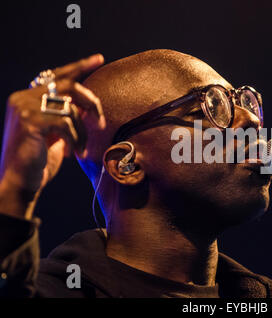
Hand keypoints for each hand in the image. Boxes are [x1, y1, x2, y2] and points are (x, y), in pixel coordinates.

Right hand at [0, 54, 104, 218]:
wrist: (21, 181)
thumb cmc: (39, 159)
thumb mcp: (55, 132)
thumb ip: (65, 114)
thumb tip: (88, 103)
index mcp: (28, 97)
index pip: (57, 75)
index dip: (80, 66)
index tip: (99, 58)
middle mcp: (23, 97)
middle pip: (69, 86)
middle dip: (91, 102)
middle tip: (100, 123)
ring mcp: (24, 108)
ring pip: (70, 108)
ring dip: (82, 131)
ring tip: (81, 147)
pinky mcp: (29, 121)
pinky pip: (66, 123)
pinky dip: (75, 139)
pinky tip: (73, 152)